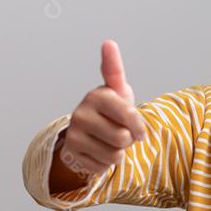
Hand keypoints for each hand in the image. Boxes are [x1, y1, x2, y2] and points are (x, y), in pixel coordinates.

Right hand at [58, 40, 147, 176]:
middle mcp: (81, 113)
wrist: (91, 132)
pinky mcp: (71, 154)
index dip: (138, 125)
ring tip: (110, 141)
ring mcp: (74, 134)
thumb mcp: (118, 89)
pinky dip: (106, 163)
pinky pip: (102, 167)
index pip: (129, 115)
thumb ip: (115, 69)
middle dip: (128, 140)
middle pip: (123, 138)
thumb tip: (108, 42)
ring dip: (119, 153)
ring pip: (114, 155)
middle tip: (120, 132)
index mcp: (97, 96)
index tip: (137, 126)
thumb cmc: (111, 109)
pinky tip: (99, 151)